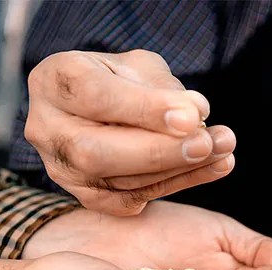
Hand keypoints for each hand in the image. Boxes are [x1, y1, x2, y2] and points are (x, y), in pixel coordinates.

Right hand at [24, 50, 235, 214]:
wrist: (95, 109)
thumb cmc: (118, 80)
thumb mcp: (137, 66)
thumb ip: (162, 87)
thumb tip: (194, 114)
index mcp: (55, 82)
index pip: (94, 97)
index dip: (144, 109)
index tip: (192, 115)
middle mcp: (48, 130)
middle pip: (95, 152)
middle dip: (157, 151)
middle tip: (206, 143)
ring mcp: (63, 170)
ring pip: (116, 182)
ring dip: (177, 171)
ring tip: (223, 153)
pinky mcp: (86, 196)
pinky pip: (128, 201)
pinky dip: (174, 185)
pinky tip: (210, 168)